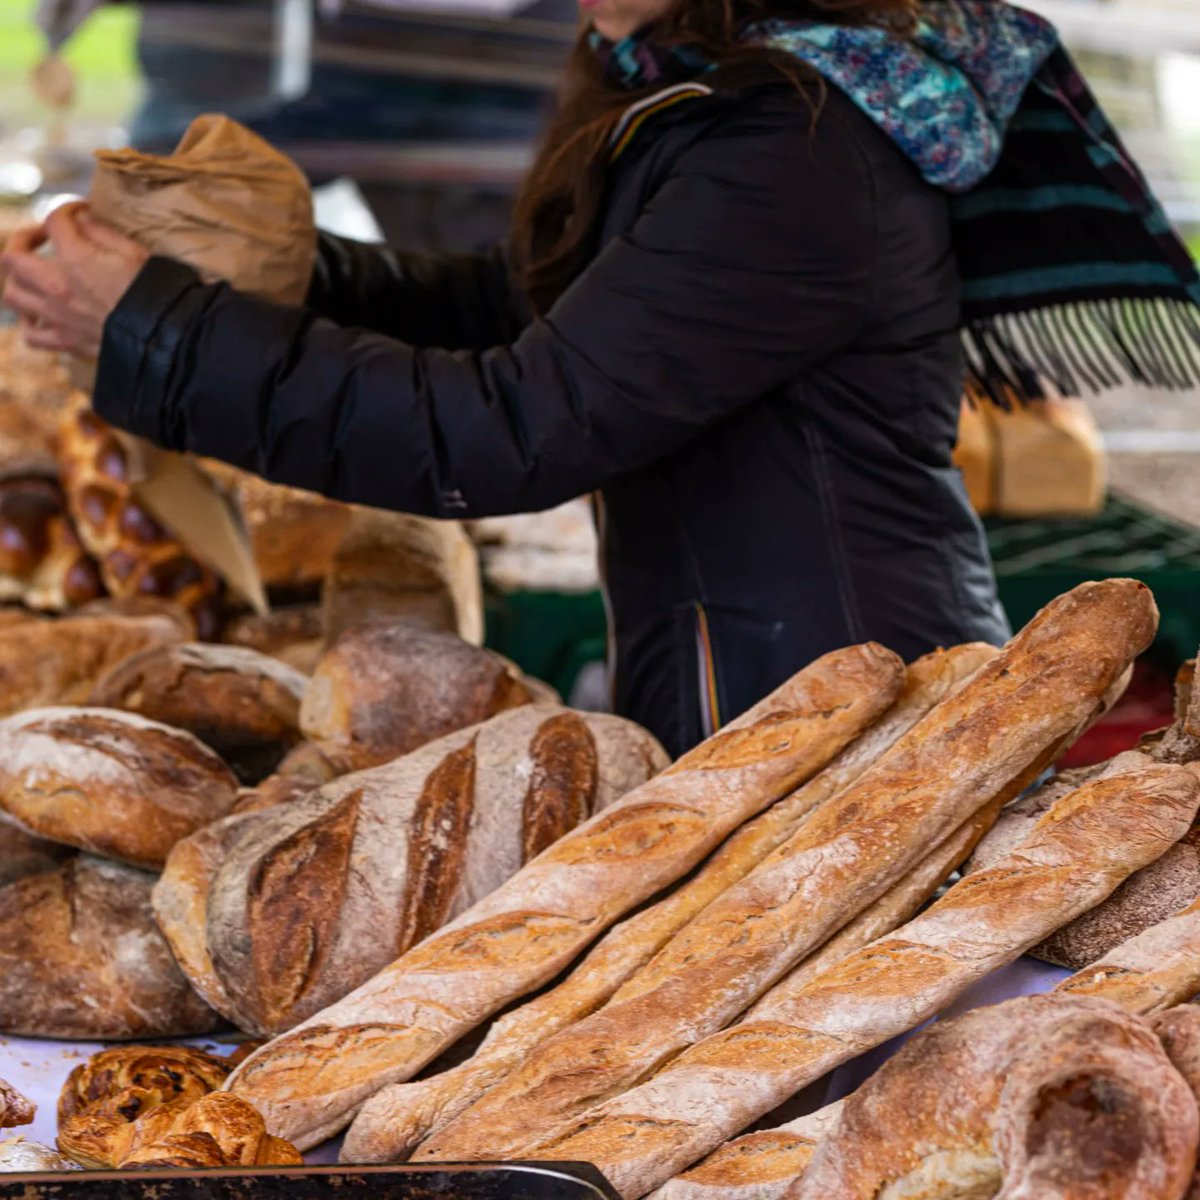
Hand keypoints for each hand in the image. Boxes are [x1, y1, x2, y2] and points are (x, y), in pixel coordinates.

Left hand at [1, 202, 148, 359]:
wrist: (166, 338)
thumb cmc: (156, 293)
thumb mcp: (134, 252)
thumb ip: (101, 231)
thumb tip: (81, 218)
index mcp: (77, 259)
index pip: (55, 221)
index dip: (68, 208)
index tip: (82, 211)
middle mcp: (57, 286)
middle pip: (11, 257)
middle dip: (24, 240)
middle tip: (44, 240)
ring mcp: (58, 316)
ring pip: (12, 295)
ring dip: (19, 282)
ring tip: (37, 278)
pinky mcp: (67, 341)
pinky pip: (31, 335)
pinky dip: (29, 325)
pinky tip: (41, 317)